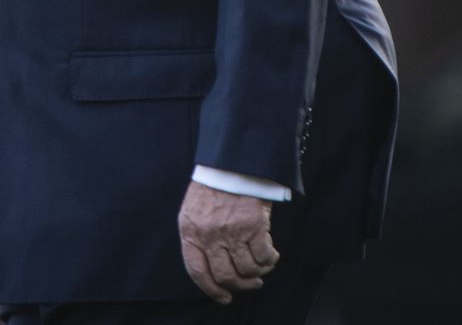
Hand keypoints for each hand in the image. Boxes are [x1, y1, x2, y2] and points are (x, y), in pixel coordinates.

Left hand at [178, 180, 279, 304]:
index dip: (210, 289)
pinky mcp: (254, 226)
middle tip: (251, 284)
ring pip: (247, 270)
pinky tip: (271, 254)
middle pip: (225, 276)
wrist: (232, 162)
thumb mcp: (194, 212)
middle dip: (240, 286)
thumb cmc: (213, 188)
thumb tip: (212, 269)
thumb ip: (198, 238)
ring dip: (258, 273)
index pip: (197, 271)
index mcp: (190, 231)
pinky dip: (270, 260)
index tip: (223, 297)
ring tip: (262, 266)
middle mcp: (209, 235)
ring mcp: (232, 231)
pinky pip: (264, 257)